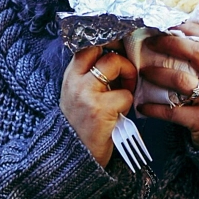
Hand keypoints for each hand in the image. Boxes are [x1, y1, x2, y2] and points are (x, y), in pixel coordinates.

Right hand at [59, 46, 136, 166]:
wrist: (72, 156)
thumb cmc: (81, 124)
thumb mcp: (77, 94)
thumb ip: (92, 75)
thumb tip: (118, 56)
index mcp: (71, 76)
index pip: (88, 45)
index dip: (107, 42)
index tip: (119, 49)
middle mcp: (76, 81)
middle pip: (103, 50)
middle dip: (121, 60)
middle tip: (125, 75)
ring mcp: (87, 94)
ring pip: (115, 64)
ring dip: (127, 79)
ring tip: (123, 95)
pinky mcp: (100, 109)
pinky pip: (125, 95)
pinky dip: (127, 104)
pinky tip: (119, 114)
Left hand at [136, 22, 198, 146]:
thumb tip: (176, 33)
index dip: (192, 28)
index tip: (171, 22)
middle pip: (198, 53)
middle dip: (171, 43)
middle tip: (151, 42)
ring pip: (182, 80)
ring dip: (158, 73)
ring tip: (143, 71)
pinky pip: (173, 111)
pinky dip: (154, 108)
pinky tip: (142, 105)